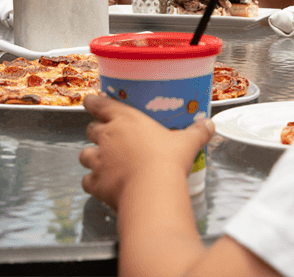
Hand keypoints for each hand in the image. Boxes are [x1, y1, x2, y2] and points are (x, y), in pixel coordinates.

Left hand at [79, 94, 214, 210]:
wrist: (152, 190)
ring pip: (84, 154)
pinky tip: (101, 186)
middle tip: (108, 139)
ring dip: (91, 158)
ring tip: (102, 164)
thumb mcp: (185, 142)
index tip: (90, 102)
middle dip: (96, 134)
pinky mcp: (96, 182)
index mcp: (124, 119)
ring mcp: (98, 160)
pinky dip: (92, 183)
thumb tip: (209, 124)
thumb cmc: (167, 160)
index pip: (99, 104)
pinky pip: (86, 181)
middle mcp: (106, 136)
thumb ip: (196, 132)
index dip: (92, 103)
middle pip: (91, 130)